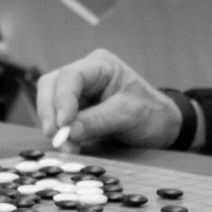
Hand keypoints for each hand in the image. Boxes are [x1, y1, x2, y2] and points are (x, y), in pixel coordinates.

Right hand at [36, 49, 182, 151]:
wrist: (162, 126)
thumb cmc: (151, 113)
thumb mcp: (129, 115)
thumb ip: (98, 121)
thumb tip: (68, 132)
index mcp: (100, 65)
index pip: (71, 76)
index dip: (62, 99)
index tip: (63, 124)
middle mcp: (85, 74)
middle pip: (52, 84)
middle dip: (49, 111)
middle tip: (54, 136)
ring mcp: (78, 92)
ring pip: (49, 101)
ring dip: (53, 124)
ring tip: (65, 146)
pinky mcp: (76, 110)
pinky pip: (58, 118)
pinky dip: (59, 132)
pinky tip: (68, 145)